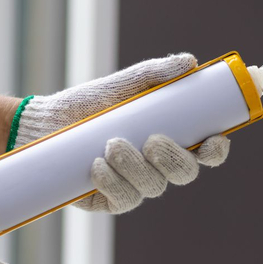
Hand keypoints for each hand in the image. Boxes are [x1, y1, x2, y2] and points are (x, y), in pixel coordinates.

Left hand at [13, 54, 229, 212]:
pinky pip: (123, 199)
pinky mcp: (111, 200)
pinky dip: (113, 182)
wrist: (47, 123)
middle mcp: (157, 166)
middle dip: (173, 160)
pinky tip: (97, 166)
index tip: (214, 139)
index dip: (216, 150)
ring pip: (153, 187)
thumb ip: (154, 74)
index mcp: (169, 139)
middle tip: (152, 141)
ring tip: (111, 144)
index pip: (204, 152)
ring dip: (136, 167)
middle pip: (184, 173)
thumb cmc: (88, 104)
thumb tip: (189, 63)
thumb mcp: (121, 85)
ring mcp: (136, 185)